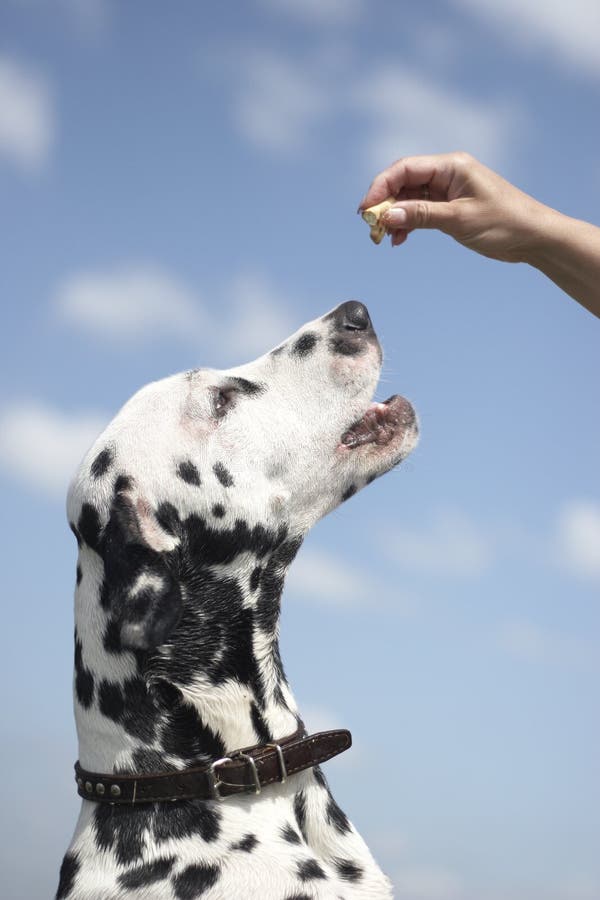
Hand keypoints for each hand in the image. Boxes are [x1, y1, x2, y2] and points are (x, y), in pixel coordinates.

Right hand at [358, 151, 550, 262]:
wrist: (533, 237)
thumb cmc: (504, 223)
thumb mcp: (459, 220)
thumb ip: (422, 216)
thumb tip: (388, 215)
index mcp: (452, 166)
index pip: (405, 169)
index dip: (380, 187)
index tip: (365, 209)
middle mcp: (448, 173)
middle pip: (403, 182)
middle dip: (384, 204)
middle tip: (371, 228)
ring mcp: (449, 190)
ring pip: (409, 198)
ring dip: (394, 216)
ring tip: (384, 238)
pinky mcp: (451, 206)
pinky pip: (421, 211)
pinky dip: (408, 223)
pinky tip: (400, 239)